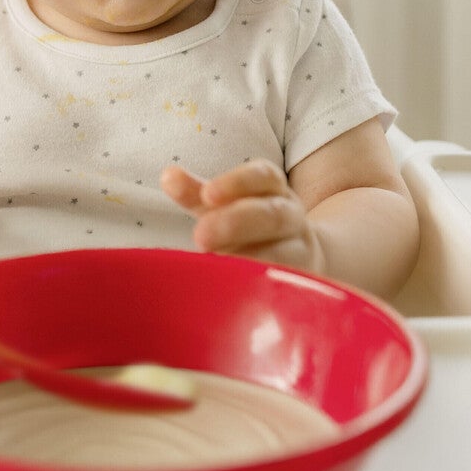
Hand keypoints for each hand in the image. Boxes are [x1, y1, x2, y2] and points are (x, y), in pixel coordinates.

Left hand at [161, 159, 326, 274]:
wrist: (300, 254)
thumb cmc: (248, 224)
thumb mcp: (223, 204)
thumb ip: (196, 192)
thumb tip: (168, 176)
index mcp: (272, 188)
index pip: (263, 176)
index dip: (236, 183)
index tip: (207, 194)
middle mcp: (290, 216)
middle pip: (271, 215)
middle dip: (235, 224)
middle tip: (201, 236)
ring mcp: (300, 251)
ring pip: (283, 253)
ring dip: (248, 259)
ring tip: (216, 265)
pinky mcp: (302, 286)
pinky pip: (287, 288)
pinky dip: (261, 289)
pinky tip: (236, 293)